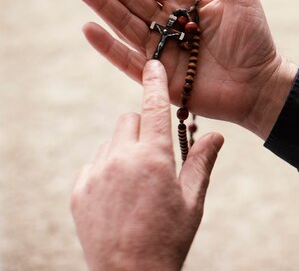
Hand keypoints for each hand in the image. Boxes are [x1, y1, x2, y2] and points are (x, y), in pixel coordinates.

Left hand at [71, 60, 223, 270]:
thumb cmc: (169, 238)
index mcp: (154, 158)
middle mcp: (121, 159)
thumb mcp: (193, 200)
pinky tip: (121, 193)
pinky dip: (108, 167)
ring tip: (139, 178)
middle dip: (145, 125)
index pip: (154, 107)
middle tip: (158, 151)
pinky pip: (95, 163)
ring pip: (112, 140)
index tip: (153, 64)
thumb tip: (216, 134)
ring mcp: (96, 173)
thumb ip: (202, 161)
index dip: (155, 82)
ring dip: (126, 147)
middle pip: (130, 119)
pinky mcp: (80, 190)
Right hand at [74, 0, 296, 138]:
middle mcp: (170, 27)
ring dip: (103, 5)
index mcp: (187, 6)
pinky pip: (129, 61)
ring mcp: (163, 52)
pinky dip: (109, 47)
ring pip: (127, 24)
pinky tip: (89, 28)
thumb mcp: (242, 0)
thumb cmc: (256, 42)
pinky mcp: (160, 78)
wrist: (261, 86)